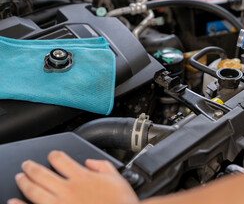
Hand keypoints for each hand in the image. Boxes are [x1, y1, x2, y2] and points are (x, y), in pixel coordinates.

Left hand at [7, 151, 138, 203]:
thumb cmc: (121, 202)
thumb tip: (90, 161)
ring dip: (25, 182)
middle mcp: (68, 189)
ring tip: (19, 178)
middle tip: (26, 165)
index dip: (54, 154)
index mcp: (82, 176)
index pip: (61, 159)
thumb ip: (102, 166)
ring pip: (35, 191)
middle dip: (31, 167)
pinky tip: (13, 202)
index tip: (53, 155)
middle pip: (42, 173)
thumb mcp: (117, 178)